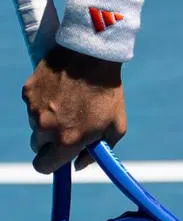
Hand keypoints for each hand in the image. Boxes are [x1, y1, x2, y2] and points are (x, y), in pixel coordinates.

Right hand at [23, 46, 126, 173]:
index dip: (52, 163)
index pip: (44, 167)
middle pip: (38, 146)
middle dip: (50, 140)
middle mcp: (46, 129)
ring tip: (69, 98)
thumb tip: (79, 164)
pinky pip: (32, 103)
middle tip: (67, 123)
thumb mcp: (116, 125)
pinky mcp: (28, 92)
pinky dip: (43, 98)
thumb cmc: (108, 90)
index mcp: (66, 141)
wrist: (94, 53)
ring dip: (48, 117)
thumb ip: (99, 152)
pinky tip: (61, 86)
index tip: (59, 155)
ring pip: (36, 123)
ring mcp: (34, 110)